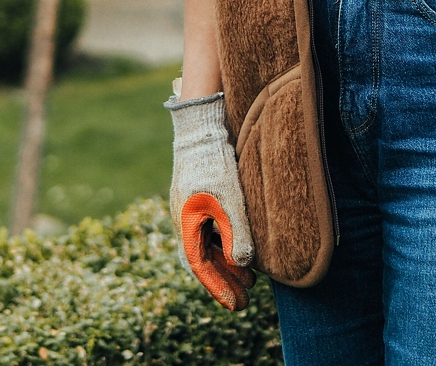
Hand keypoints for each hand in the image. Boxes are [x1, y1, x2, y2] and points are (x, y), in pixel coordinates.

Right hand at [165, 91, 255, 309]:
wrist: (201, 130)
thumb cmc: (214, 164)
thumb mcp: (228, 198)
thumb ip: (235, 231)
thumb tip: (242, 264)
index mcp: (187, 225)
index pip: (201, 267)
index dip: (219, 287)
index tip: (236, 305)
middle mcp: (185, 221)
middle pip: (205, 260)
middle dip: (225, 281)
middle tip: (245, 301)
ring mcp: (191, 210)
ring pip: (209, 246)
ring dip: (227, 263)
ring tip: (249, 279)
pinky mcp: (200, 199)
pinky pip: (211, 231)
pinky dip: (225, 244)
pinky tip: (241, 248)